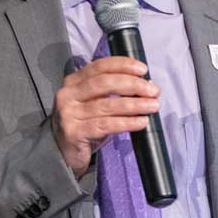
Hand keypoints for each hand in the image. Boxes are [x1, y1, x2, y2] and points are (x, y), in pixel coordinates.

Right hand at [51, 56, 159, 176]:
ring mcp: (69, 114)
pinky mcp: (74, 133)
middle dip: (132, 85)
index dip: (123, 65)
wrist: (63, 153)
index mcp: (73, 81)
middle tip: (153, 90)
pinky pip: (105, 125)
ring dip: (134, 104)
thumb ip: (113, 92)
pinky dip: (126, 123)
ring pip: (107, 105)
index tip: (143, 69)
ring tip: (153, 106)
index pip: (99, 66)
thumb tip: (146, 86)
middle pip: (104, 83)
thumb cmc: (85, 124)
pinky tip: (141, 122)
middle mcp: (68, 94)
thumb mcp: (95, 103)